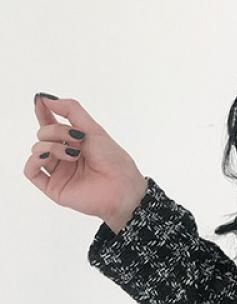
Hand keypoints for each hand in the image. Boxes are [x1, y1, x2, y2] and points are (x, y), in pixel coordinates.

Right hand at [24, 95, 147, 233]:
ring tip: (74, 154)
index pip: (51, 125)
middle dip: (55, 131)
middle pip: (43, 135)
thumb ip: (71, 110)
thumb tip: (45, 98)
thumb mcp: (93, 129)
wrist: (123, 188)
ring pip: (37, 150)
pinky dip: (35, 159)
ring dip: (51, 146)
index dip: (43, 112)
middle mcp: (64, 157)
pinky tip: (48, 156)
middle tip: (77, 138)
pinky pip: (30, 171)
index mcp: (74, 143)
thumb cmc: (114, 161)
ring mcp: (59, 173)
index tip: (40, 101)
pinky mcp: (54, 188)